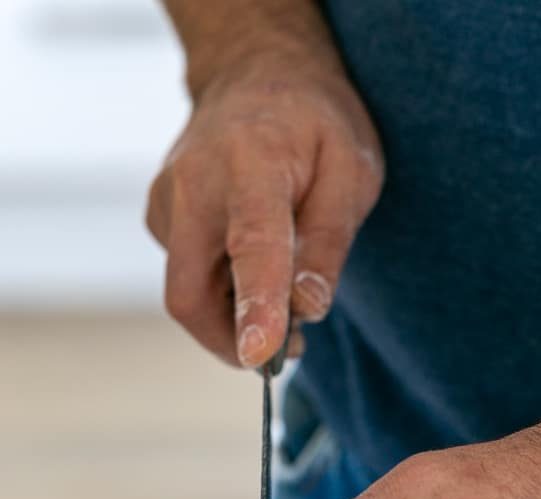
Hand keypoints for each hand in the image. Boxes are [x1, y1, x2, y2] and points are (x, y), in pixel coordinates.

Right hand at [146, 50, 383, 366]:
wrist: (255, 72)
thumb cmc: (313, 124)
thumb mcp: (351, 172)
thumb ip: (329, 242)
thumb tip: (308, 308)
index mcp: (251, 163)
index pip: (251, 247)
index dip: (255, 308)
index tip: (260, 355)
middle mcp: (192, 185)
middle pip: (190, 295)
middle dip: (234, 342)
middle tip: (291, 347)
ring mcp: (166, 203)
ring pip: (189, 294)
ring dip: (234, 318)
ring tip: (285, 295)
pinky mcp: (160, 220)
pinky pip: (190, 278)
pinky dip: (224, 293)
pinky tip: (255, 265)